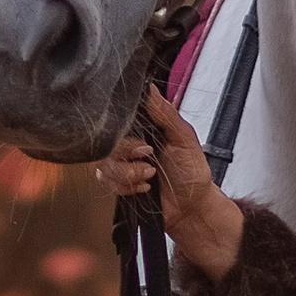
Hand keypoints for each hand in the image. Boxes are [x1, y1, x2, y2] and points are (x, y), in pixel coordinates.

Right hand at [93, 87, 244, 280]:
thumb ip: (167, 114)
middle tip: (149, 158)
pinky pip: (105, 182)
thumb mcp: (185, 138)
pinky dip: (126, 187)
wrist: (192, 207)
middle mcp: (128, 142)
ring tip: (151, 176)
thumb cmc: (192, 172)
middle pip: (105, 141)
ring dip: (128, 173)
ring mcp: (121, 163)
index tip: (143, 141)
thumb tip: (151, 88)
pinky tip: (145, 188)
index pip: (119, 117)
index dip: (123, 127)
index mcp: (143, 126)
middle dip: (127, 153)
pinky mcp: (117, 182)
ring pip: (102, 163)